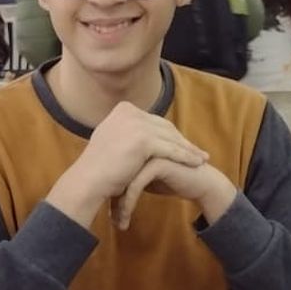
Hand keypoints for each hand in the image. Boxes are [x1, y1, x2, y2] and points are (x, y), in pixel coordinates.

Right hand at [47, 101, 207, 227]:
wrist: (89, 180)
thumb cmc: (100, 167)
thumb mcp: (113, 139)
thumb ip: (127, 131)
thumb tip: (143, 133)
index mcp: (123, 109)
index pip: (154, 121)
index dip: (170, 134)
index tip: (182, 144)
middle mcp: (130, 112)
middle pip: (164, 127)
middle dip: (182, 140)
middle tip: (197, 151)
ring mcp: (136, 124)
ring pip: (170, 138)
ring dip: (188, 149)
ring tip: (201, 159)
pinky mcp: (144, 140)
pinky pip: (171, 150)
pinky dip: (186, 157)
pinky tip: (196, 164)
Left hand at [112, 158, 235, 231]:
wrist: (201, 183)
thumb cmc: (174, 180)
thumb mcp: (145, 179)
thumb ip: (128, 177)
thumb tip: (104, 189)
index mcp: (135, 146)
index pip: (113, 169)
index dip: (109, 190)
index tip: (107, 211)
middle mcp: (139, 146)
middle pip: (116, 174)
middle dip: (112, 199)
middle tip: (110, 219)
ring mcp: (147, 153)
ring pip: (123, 180)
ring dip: (119, 205)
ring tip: (117, 223)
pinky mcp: (157, 163)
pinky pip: (135, 185)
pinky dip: (128, 204)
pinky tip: (126, 218)